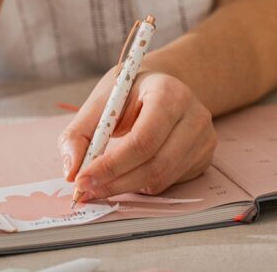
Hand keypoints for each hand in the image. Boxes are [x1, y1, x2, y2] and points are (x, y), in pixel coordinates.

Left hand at [58, 70, 217, 200]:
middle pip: (155, 164)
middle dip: (115, 182)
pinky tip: (131, 171)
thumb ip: (79, 133)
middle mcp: (194, 115)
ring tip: (103, 181)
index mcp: (169, 93)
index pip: (143, 139)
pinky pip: (170, 182)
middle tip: (87, 190)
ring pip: (162, 178)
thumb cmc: (131, 93)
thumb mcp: (102, 101)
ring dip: (127, 186)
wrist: (162, 85)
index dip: (111, 165)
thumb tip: (71, 171)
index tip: (82, 179)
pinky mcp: (205, 156)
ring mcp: (204, 138)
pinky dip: (143, 184)